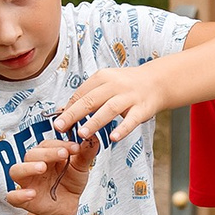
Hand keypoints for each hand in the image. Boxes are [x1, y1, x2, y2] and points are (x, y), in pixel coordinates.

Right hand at [4, 133, 99, 214]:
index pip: (46, 144)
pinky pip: (13, 197)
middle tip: (62, 154)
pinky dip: (19, 195)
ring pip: (16, 171)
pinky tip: (32, 194)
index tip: (75, 148)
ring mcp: (27, 183)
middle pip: (31, 154)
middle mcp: (33, 166)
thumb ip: (85, 154)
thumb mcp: (80, 168)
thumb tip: (94, 137)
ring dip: (28, 168)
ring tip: (43, 167)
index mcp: (45, 155)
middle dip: (46, 153)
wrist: (67, 207)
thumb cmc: (70, 183)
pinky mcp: (25, 201)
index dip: (59, 144)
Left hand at [51, 64, 168, 144]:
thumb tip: (63, 110)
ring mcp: (129, 97)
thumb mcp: (106, 83)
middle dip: (74, 114)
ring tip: (81, 134)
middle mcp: (115, 85)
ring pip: (109, 109)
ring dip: (94, 122)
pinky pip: (131, 120)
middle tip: (60, 127)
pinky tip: (113, 137)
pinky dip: (122, 129)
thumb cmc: (126, 85)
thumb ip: (87, 95)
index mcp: (102, 77)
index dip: (68, 108)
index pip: (81, 93)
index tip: (57, 122)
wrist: (157, 81)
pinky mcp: (142, 109)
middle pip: (90, 100)